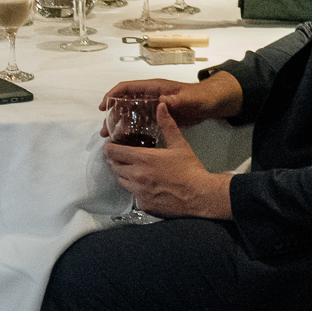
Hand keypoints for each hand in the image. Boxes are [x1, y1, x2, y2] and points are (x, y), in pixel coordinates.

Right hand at [101, 73, 241, 129]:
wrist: (212, 104)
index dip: (113, 95)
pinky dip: (131, 130)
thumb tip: (162, 101)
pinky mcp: (158, 117)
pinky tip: (128, 141)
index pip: (127, 88)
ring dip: (120, 124)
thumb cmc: (200, 97)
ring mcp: (153, 107)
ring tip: (111, 138)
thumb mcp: (190, 99)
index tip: (103, 107)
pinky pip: (140, 122)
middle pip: (124, 103)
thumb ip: (177, 100)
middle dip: (112, 115)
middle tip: (105, 131)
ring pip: (130, 114)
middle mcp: (150, 96)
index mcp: (154, 88)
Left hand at [105, 101, 233, 217]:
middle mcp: (136, 175)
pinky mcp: (144, 205)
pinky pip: (132, 196)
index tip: (112, 146)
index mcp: (142, 158)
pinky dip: (135, 190)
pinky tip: (145, 187)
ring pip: (121, 181)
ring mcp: (138, 192)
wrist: (201, 195)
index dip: (109, 148)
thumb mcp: (179, 144)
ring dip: (124, 175)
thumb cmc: (190, 169)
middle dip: (116, 161)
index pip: (112, 152)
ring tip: (134, 171)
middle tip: (124, 158)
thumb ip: (167, 125)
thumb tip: (161, 106)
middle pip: (114, 166)